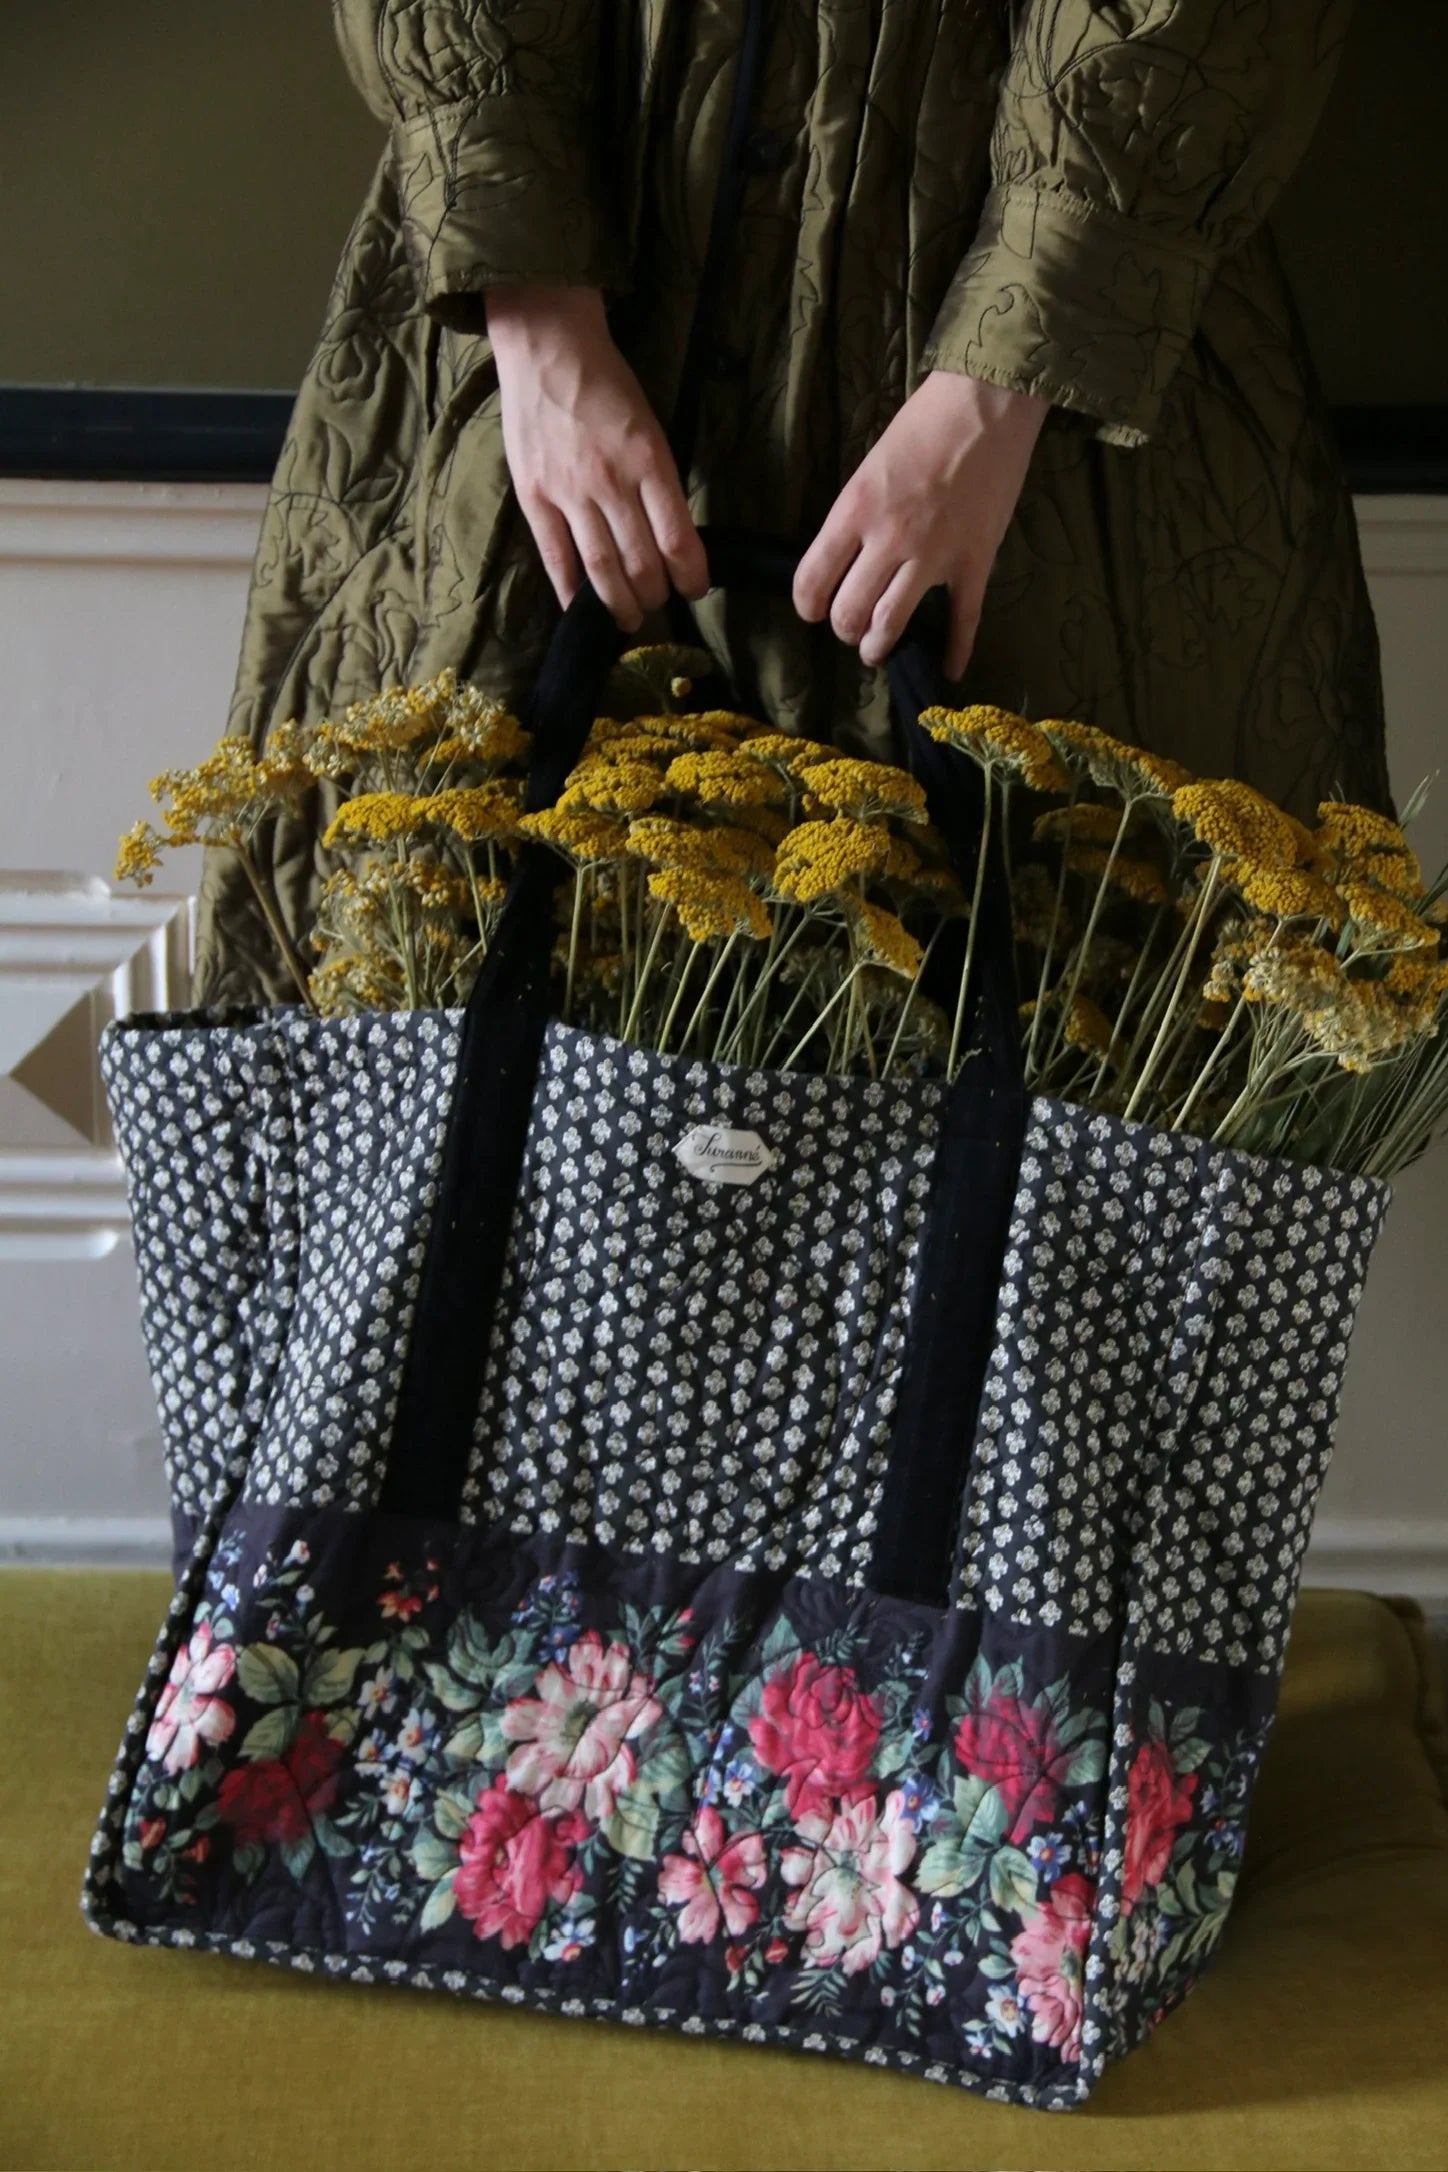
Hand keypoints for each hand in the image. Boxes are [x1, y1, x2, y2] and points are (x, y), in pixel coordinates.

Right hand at [485, 284, 709, 631]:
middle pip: (641, 563)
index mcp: (648, 461)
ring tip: (629, 619)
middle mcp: (611, 482)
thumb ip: (658, 480)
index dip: (691, 577)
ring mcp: (569, 492)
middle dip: (655, 596)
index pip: (678, 539)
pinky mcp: (534, 496)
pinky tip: (580, 610)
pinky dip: (570, 591)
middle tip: (659, 605)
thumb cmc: (607, 384)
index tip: (696, 590)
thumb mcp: (650, 427)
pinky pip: (555, 557)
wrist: (547, 347)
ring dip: (619, 604)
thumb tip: (670, 536)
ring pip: (601, 568)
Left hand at [792, 370, 1050, 678]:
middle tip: (850, 628)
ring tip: (876, 650)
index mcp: (855, 511)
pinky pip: (963, 620)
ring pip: (893, 624)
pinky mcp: (975, 561)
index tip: (813, 611)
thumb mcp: (869, 466)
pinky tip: (949, 671)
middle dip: (844, 629)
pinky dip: (955, 651)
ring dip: (880, 646)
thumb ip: (855, 515)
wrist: (987, 402)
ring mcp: (934, 556)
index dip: (807, 606)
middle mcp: (889, 540)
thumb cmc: (924, 423)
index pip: (812, 580)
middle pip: (850, 613)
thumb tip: (846, 557)